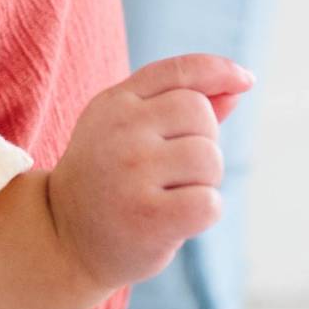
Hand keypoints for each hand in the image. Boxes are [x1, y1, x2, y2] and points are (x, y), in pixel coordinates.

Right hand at [47, 54, 252, 292]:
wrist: (62, 238)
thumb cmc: (108, 179)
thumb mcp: (130, 130)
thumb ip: (180, 103)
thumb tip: (239, 83)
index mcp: (116, 102)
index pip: (180, 71)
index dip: (219, 70)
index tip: (245, 80)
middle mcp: (121, 130)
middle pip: (202, 115)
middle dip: (203, 142)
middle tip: (173, 171)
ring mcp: (132, 172)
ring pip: (209, 159)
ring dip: (204, 181)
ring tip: (171, 195)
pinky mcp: (147, 217)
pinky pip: (209, 203)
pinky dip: (204, 212)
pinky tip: (175, 220)